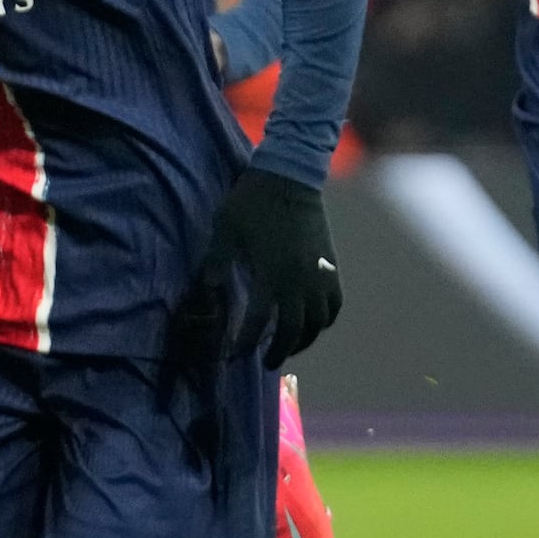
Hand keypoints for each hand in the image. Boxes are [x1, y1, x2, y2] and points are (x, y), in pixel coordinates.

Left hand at [174, 168, 342, 369]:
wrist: (290, 175)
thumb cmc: (251, 202)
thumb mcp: (225, 231)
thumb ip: (216, 264)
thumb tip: (205, 294)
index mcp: (271, 274)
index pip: (258, 323)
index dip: (244, 344)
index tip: (233, 357)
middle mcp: (298, 280)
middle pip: (291, 331)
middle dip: (277, 351)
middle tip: (265, 362)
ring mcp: (318, 274)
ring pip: (316, 323)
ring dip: (302, 340)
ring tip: (286, 346)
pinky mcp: (331, 266)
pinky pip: (333, 306)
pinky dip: (323, 321)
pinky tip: (310, 324)